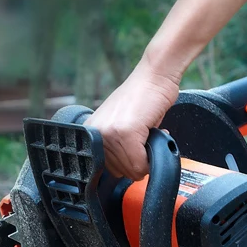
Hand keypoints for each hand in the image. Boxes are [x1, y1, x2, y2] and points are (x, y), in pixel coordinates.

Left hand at [86, 61, 179, 179]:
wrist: (155, 75)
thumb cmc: (142, 98)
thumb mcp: (119, 124)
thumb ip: (115, 146)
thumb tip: (123, 171)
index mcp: (90, 134)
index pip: (105, 170)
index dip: (124, 164)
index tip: (133, 152)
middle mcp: (96, 134)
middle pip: (119, 172)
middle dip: (137, 160)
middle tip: (144, 139)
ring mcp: (109, 134)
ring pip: (132, 169)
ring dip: (147, 156)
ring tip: (148, 133)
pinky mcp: (126, 132)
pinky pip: (141, 163)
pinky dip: (153, 156)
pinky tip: (156, 134)